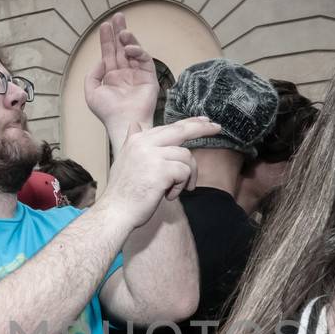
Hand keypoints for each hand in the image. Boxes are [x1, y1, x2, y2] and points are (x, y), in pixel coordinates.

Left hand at [84, 12, 159, 136]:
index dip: (107, 39)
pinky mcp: (149, 77)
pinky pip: (144, 60)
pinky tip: (129, 49)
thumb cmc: (108, 111)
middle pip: (122, 47)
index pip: (109, 53)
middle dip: (119, 32)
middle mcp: (125, 73)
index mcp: (112, 76)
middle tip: (118, 17)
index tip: (106, 25)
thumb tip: (101, 60)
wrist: (124, 121)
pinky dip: (138, 52)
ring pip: (133, 51)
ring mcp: (137, 74)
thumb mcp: (91, 91)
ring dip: (128, 40)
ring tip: (123, 32)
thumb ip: (92, 74)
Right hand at [98, 117, 217, 230]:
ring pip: (186, 157)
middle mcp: (144, 143)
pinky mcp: (161, 170)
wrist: (116, 212)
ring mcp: (152, 155)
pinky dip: (181, 186)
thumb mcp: (125, 161)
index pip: (169, 127)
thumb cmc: (123, 192)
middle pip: (181, 130)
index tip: (205, 121)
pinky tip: (168, 195)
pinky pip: (185, 172)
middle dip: (202, 128)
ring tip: (175, 189)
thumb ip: (133, 142)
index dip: (190, 123)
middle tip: (218, 127)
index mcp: (137, 139)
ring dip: (187, 176)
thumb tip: (135, 125)